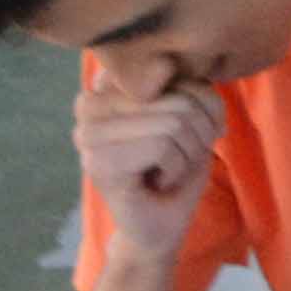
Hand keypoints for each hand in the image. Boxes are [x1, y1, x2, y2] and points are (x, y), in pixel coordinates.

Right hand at [73, 76, 219, 241]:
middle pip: (179, 99)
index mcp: (108, 85)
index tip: (189, 133)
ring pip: (175, 123)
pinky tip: (156, 182)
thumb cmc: (177, 170)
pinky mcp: (96, 161)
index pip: (176, 72)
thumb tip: (163, 65)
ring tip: (165, 170)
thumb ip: (185, 88)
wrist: (161, 225)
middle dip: (197, 136)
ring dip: (186, 156)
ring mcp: (87, 133)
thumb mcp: (194, 119)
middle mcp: (89, 103)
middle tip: (177, 159)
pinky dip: (176, 169)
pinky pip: (163, 146)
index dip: (202, 107)